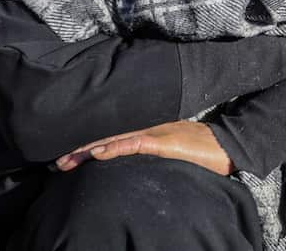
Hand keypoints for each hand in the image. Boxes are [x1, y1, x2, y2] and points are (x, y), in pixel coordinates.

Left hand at [56, 121, 232, 175]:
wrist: (228, 146)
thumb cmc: (202, 149)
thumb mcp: (173, 146)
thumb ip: (153, 147)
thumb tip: (131, 155)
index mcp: (148, 126)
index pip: (113, 132)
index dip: (89, 141)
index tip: (67, 153)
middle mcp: (148, 125)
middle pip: (108, 133)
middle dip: (81, 147)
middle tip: (57, 160)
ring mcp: (156, 132)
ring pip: (115, 138)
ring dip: (89, 149)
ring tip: (68, 159)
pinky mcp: (165, 142)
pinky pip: (135, 144)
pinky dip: (115, 148)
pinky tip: (99, 154)